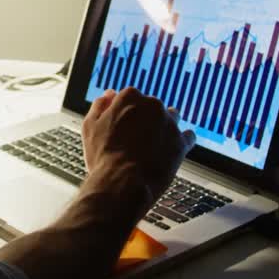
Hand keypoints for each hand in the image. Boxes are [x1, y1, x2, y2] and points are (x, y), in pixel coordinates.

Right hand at [81, 87, 195, 208]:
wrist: (123, 183)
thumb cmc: (104, 157)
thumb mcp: (90, 126)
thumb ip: (100, 106)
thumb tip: (110, 94)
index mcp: (130, 97)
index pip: (131, 97)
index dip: (125, 114)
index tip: (122, 127)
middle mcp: (152, 105)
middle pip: (152, 107)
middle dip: (146, 120)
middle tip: (135, 141)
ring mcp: (169, 123)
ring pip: (172, 118)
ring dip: (165, 127)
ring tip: (154, 146)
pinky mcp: (181, 142)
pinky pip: (188, 136)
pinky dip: (181, 141)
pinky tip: (171, 150)